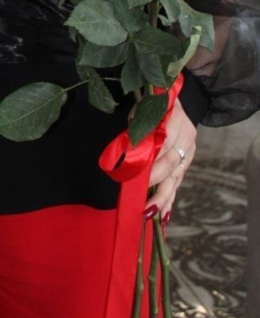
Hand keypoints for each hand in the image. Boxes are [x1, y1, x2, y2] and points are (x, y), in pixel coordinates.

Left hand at [144, 98, 195, 223]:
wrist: (179, 101)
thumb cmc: (154, 104)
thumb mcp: (144, 109)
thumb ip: (138, 126)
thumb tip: (128, 150)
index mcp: (175, 119)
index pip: (164, 143)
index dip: (150, 159)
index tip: (134, 172)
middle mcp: (186, 137)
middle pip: (171, 164)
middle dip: (154, 182)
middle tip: (139, 196)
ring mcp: (189, 151)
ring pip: (176, 177)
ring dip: (163, 197)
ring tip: (150, 213)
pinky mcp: (187, 161)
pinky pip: (178, 182)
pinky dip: (170, 199)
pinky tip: (163, 216)